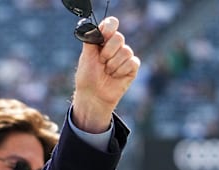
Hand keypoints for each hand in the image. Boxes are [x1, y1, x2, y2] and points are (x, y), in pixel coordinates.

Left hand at [71, 16, 139, 132]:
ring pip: (126, 51)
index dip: (109, 27)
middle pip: (119, 37)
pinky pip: (132, 62)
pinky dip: (121, 70)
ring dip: (113, 65)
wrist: (93, 96)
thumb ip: (89, 40)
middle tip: (101, 62)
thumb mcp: (85, 57)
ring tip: (107, 72)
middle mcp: (115, 46)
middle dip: (107, 52)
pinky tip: (115, 76)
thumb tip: (90, 27)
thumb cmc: (87, 77)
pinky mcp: (132, 67)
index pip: (111, 24)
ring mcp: (124, 56)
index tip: (104, 35)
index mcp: (103, 40)